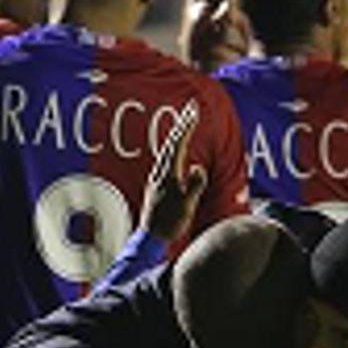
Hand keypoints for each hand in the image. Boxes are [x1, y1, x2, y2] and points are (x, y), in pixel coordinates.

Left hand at [141, 98, 205, 243]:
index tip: (193, 112)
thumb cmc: (169, 223)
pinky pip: (167, 159)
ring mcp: (157, 179)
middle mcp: (160, 173)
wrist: (151, 238)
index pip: (177, 145)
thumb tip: (197, 167)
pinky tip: (176, 148)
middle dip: (182, 125)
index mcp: (167, 175)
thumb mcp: (186, 205)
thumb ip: (194, 186)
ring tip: (186, 121)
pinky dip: (174, 148)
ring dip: (178, 134)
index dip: (186, 127)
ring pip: (168, 150)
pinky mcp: (158, 185)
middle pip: (171, 143)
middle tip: (192, 108)